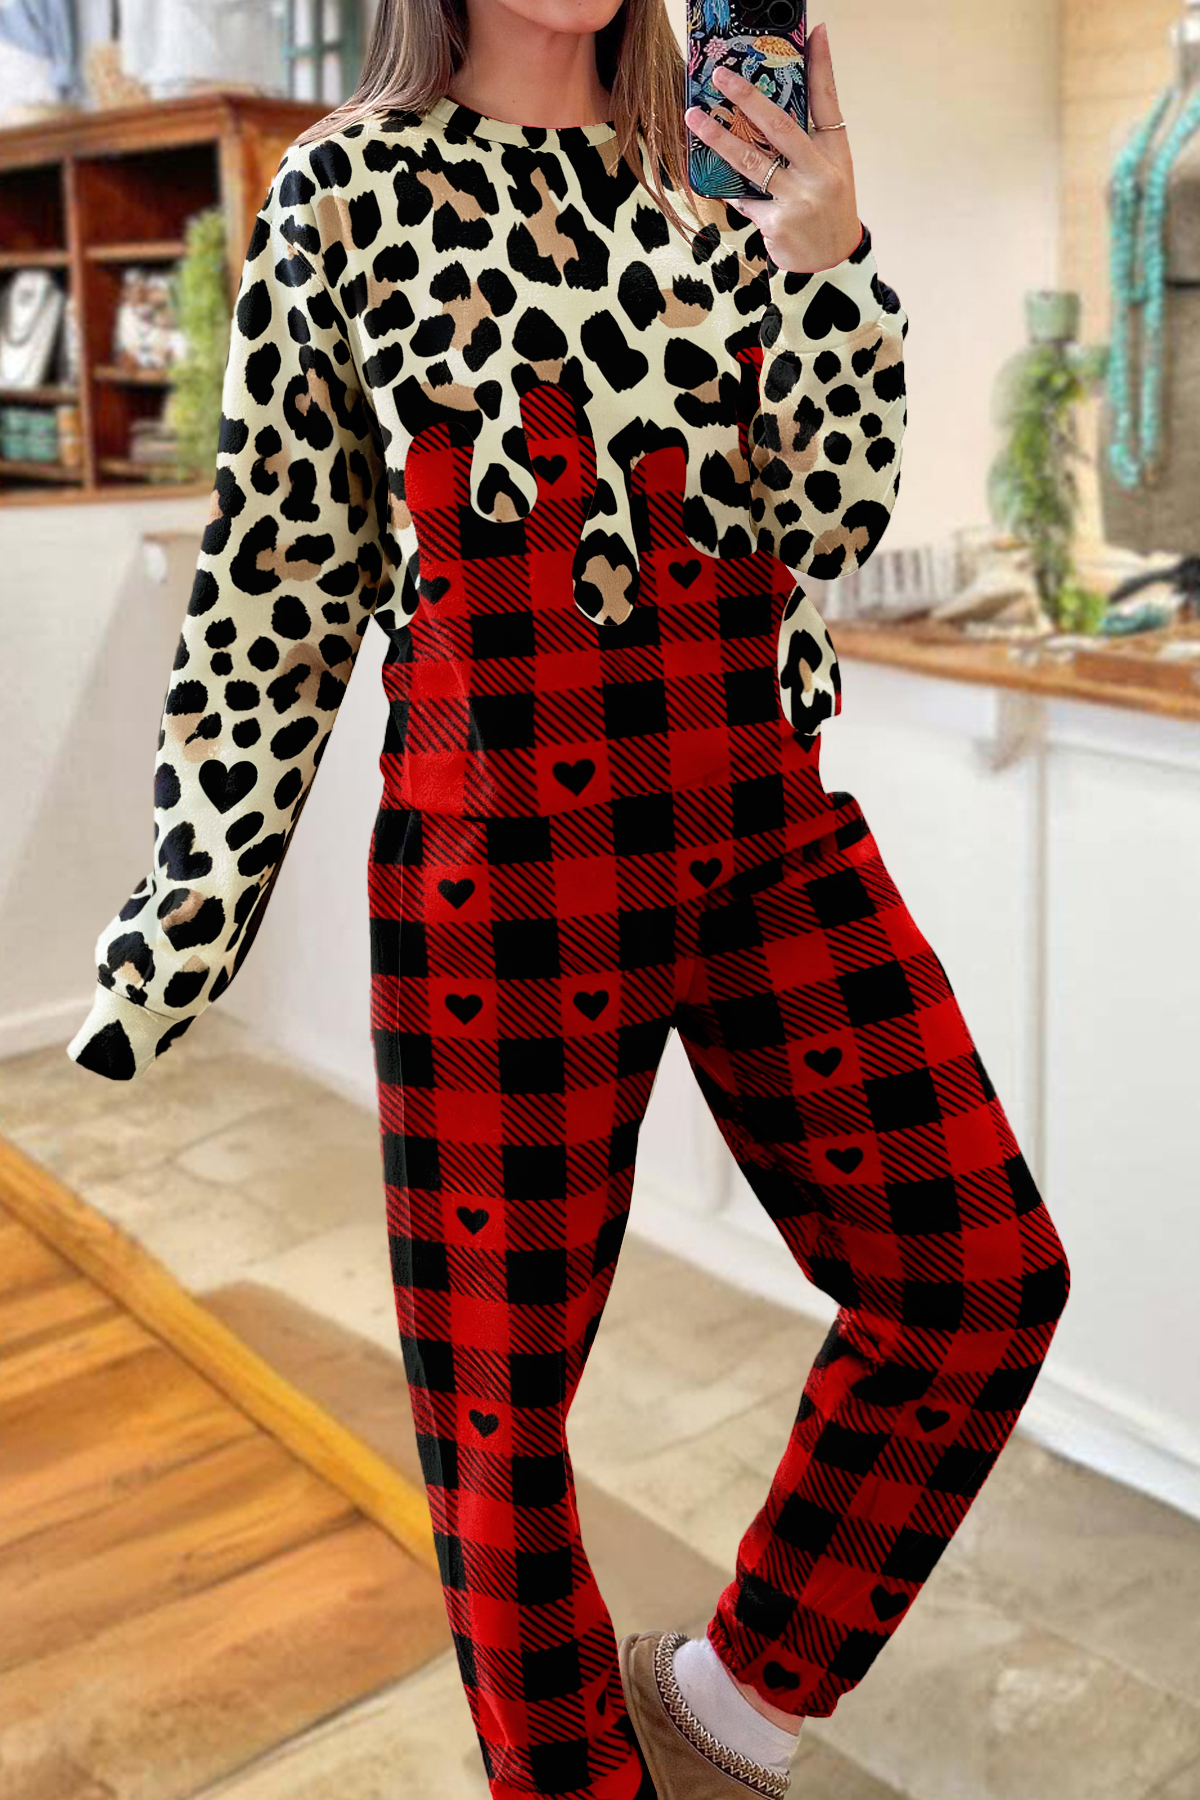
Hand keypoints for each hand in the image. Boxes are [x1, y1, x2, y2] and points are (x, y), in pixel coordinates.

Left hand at [683, 19, 862, 273]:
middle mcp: (820, 172)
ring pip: (752, 160)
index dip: (822, 66)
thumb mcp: (830, 171)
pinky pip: (743, 197)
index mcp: (835, 152)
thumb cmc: (826, 210)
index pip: (828, 101)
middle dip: (748, 98)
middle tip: (721, 76)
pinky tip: (709, 175)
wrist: (832, 263)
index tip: (816, 33)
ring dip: (719, 137)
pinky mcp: (777, 223)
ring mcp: (799, 198)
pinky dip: (728, 187)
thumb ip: (807, 141)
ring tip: (694, 117)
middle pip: (780, 125)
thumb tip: (768, 109)